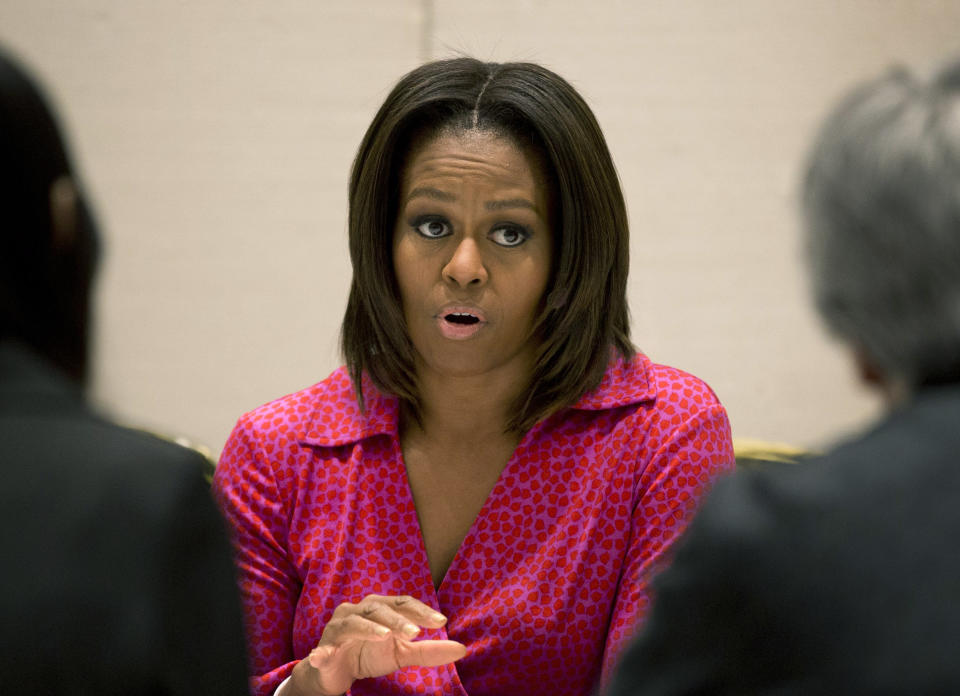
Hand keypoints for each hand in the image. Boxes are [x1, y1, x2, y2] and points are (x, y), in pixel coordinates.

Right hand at [288, 594, 466, 695]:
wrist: (335, 672)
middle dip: (397, 619)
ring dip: (368, 628)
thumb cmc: (369, 654)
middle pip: (378, 608)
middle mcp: (357, 611)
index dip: (420, 610)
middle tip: (415, 633)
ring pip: (353, 622)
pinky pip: (321, 649)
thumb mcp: (401, 653)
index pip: (402, 603)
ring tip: (384, 637)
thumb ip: (428, 650)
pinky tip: (322, 657)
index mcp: (378, 608)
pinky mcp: (322, 648)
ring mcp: (338, 628)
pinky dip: (322, 652)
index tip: (441, 622)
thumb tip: (462, 649)